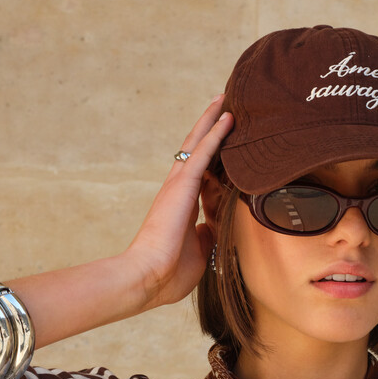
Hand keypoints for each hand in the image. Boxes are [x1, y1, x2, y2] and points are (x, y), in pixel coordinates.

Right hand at [124, 96, 233, 310]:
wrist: (149, 277)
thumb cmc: (169, 274)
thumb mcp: (198, 253)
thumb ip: (206, 237)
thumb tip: (213, 229)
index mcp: (182, 208)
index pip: (202, 177)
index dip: (214, 161)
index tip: (227, 147)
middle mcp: (178, 191)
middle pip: (197, 151)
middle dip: (210, 129)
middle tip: (223, 107)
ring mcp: (179, 186)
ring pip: (199, 144)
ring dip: (213, 121)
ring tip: (226, 100)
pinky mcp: (182, 185)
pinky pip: (203, 152)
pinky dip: (216, 133)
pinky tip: (228, 117)